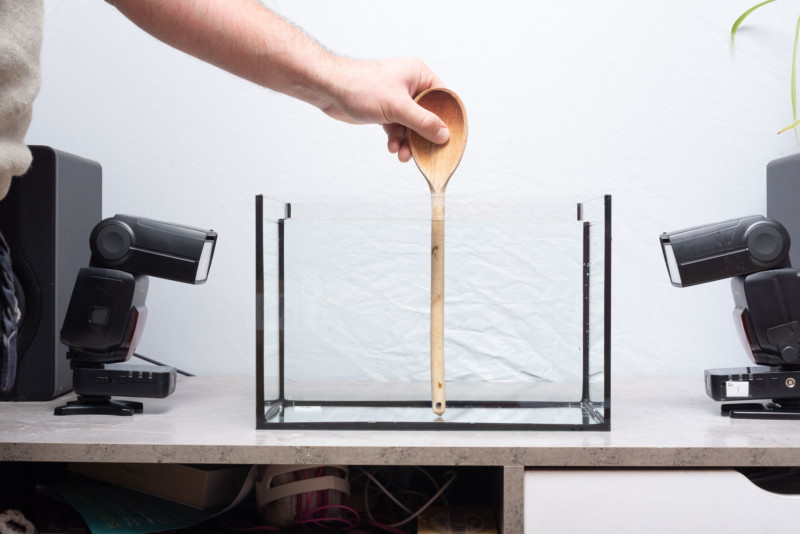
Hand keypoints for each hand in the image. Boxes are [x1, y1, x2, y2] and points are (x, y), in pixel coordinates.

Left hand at [320, 57, 450, 161]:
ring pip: (411, 125)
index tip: (449, 137)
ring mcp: (397, 98)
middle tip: (423, 153)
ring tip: (403, 155)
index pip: (442, 97)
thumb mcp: (397, 107)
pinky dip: (396, 139)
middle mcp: (410, 85)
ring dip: (408, 142)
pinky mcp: (385, 110)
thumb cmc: (362, 87)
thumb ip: (422, 122)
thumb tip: (443, 135)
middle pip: (427, 115)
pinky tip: (392, 148)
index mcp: (418, 74)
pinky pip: (397, 127)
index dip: (446, 118)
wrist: (329, 89)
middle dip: (423, 136)